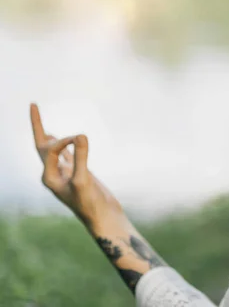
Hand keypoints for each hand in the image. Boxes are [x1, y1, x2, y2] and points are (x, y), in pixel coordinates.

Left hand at [30, 103, 125, 230]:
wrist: (103, 218)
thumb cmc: (90, 203)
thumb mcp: (84, 180)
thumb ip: (81, 157)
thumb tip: (81, 135)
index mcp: (48, 177)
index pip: (50, 149)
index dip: (64, 140)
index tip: (81, 139)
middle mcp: (53, 174)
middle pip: (42, 145)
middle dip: (38, 125)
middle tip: (33, 104)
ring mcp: (66, 174)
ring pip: (54, 151)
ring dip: (49, 137)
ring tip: (43, 127)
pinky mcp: (79, 174)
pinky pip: (69, 156)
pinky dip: (67, 146)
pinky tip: (69, 142)